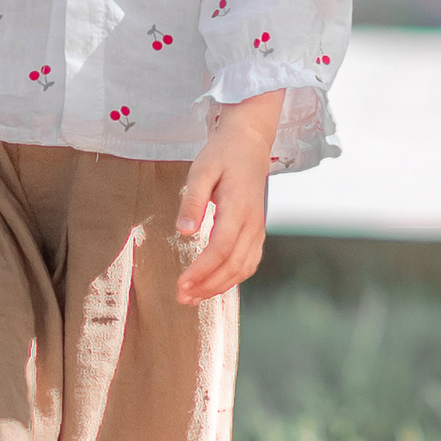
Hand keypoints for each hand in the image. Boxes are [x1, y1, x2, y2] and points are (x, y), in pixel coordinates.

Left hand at [173, 91, 280, 303]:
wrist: (250, 142)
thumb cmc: (222, 154)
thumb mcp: (201, 170)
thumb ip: (192, 201)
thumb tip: (183, 232)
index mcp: (239, 208)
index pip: (221, 249)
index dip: (202, 271)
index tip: (181, 284)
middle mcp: (253, 222)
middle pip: (234, 265)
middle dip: (208, 286)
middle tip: (182, 298)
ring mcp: (258, 228)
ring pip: (244, 268)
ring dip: (220, 286)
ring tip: (194, 297)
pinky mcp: (257, 230)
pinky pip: (249, 262)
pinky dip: (232, 278)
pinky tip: (213, 284)